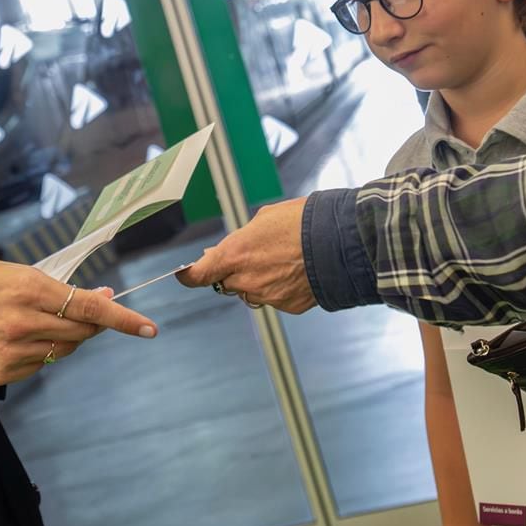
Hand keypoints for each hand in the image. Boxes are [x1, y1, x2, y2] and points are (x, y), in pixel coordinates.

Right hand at [0, 259, 157, 386]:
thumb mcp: (18, 273)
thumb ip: (61, 289)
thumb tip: (102, 299)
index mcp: (29, 290)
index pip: (90, 308)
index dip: (123, 319)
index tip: (149, 328)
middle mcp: (23, 324)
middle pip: (82, 332)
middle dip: (94, 324)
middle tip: (91, 312)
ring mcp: (12, 353)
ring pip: (64, 350)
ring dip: (67, 337)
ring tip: (41, 320)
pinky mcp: (2, 373)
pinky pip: (42, 364)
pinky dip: (43, 351)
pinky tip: (21, 338)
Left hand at [176, 198, 315, 312]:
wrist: (341, 241)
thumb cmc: (303, 222)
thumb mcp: (264, 219)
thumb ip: (240, 239)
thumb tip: (225, 251)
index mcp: (235, 254)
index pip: (200, 274)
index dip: (189, 276)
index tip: (185, 274)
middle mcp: (247, 280)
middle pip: (227, 282)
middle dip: (234, 271)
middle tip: (253, 254)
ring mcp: (268, 296)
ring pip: (251, 291)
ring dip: (258, 279)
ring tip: (282, 258)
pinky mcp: (288, 306)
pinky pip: (274, 298)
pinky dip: (279, 287)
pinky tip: (295, 270)